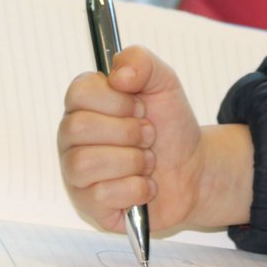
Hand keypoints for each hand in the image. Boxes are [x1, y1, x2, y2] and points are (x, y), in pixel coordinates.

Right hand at [59, 46, 210, 233]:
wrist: (193, 170)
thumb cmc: (169, 127)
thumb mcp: (164, 83)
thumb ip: (141, 62)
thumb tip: (118, 75)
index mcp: (84, 104)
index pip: (79, 92)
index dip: (117, 100)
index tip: (140, 107)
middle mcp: (72, 137)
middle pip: (79, 128)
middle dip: (128, 132)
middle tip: (149, 136)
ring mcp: (76, 173)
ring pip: (85, 164)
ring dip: (132, 161)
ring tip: (147, 162)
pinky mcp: (89, 204)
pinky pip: (102, 195)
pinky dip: (136, 189)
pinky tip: (145, 186)